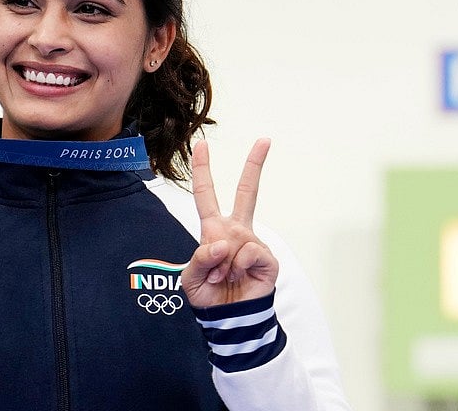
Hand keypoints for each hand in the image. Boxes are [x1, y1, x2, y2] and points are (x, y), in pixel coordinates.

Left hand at [182, 139, 278, 307]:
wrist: (228, 319)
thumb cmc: (208, 295)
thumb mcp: (190, 277)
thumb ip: (200, 258)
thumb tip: (222, 243)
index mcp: (214, 229)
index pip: (206, 195)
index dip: (203, 170)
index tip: (202, 145)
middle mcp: (235, 231)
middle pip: (246, 192)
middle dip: (254, 165)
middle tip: (265, 140)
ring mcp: (253, 242)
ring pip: (235, 239)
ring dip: (222, 264)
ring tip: (224, 278)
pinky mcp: (267, 258)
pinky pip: (248, 253)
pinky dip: (238, 267)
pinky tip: (238, 277)